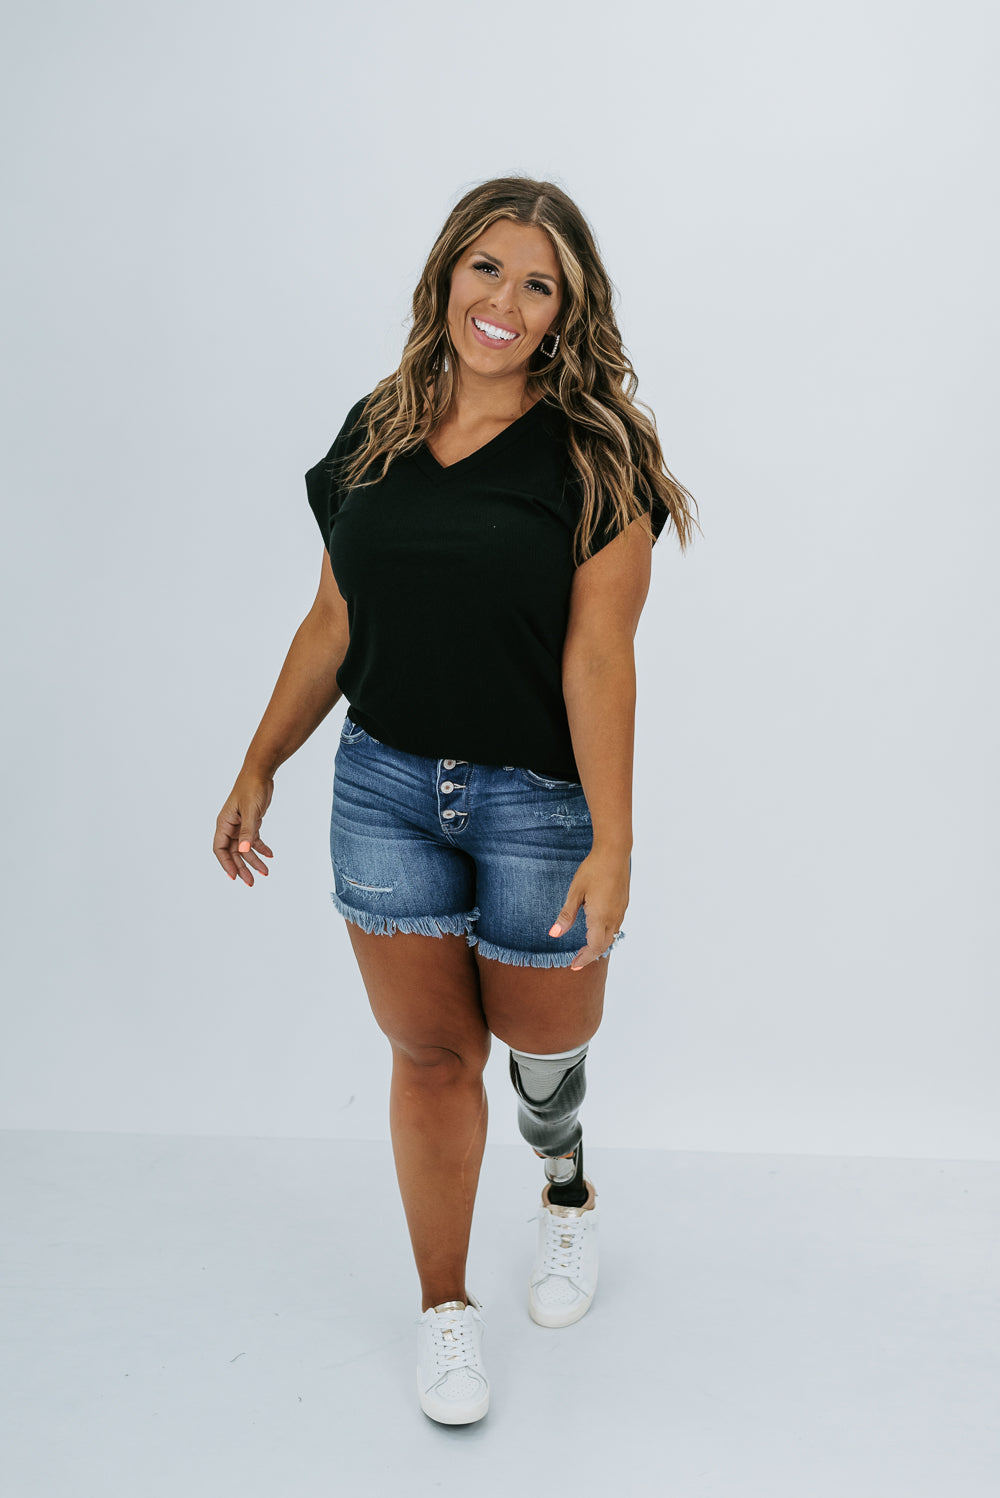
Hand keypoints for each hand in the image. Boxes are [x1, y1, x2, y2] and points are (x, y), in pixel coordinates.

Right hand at [213, 771, 274, 886]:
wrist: (260, 773)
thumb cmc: (251, 787)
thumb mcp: (251, 810)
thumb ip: (248, 831)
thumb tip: (243, 850)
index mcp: (224, 823)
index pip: (220, 849)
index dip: (226, 864)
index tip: (234, 877)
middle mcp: (230, 826)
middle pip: (233, 852)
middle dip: (242, 867)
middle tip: (251, 882)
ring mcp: (240, 825)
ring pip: (245, 848)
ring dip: (254, 860)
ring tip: (265, 872)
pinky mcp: (251, 822)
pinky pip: (254, 839)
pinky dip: (261, 848)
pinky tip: (270, 855)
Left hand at [548, 849, 628, 970]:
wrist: (614, 853)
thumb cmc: (592, 870)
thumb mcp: (575, 892)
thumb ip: (566, 916)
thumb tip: (554, 934)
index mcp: (600, 917)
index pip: (593, 947)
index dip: (584, 959)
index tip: (573, 966)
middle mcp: (613, 918)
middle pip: (603, 945)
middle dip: (591, 955)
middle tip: (577, 960)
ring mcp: (620, 911)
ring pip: (611, 936)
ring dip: (599, 945)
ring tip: (586, 948)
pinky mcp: (623, 904)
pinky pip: (615, 926)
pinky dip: (606, 934)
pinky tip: (597, 929)